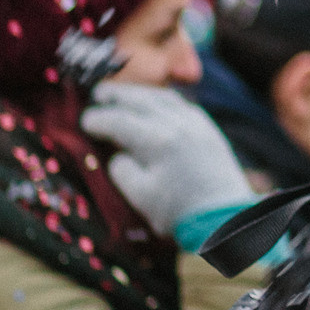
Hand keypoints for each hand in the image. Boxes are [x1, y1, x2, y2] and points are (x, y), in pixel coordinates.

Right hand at [80, 82, 253, 235]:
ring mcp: (196, 122)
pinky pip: (180, 103)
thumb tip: (117, 154)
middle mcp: (177, 123)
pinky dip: (161, 98)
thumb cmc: (179, 212)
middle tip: (96, 93)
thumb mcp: (141, 197)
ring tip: (121, 94)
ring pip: (162, 97)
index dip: (99, 119)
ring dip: (139, 93)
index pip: (120, 121)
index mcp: (157, 141)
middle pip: (141, 100)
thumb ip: (122, 171)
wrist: (225, 216)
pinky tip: (153, 103)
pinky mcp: (208, 127)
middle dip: (116, 95)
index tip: (84, 121)